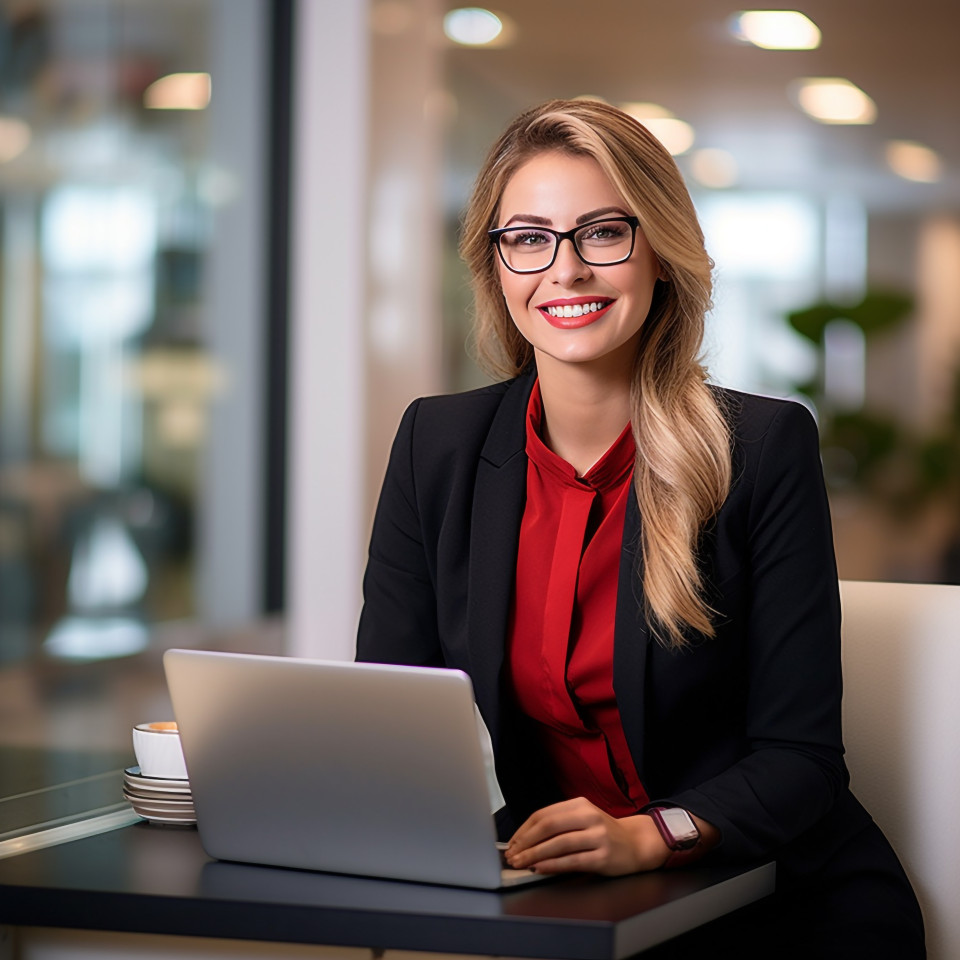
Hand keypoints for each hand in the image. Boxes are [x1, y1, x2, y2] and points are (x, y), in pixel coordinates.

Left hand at [504, 797, 671, 875]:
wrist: (637, 844)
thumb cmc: (604, 833)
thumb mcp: (583, 819)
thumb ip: (559, 824)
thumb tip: (525, 840)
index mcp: (580, 804)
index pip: (543, 814)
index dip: (524, 829)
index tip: (512, 842)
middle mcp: (589, 816)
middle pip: (548, 826)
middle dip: (526, 842)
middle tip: (512, 855)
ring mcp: (597, 836)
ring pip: (558, 844)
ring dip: (535, 855)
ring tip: (521, 863)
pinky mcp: (603, 856)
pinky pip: (572, 860)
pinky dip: (552, 865)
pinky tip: (540, 868)